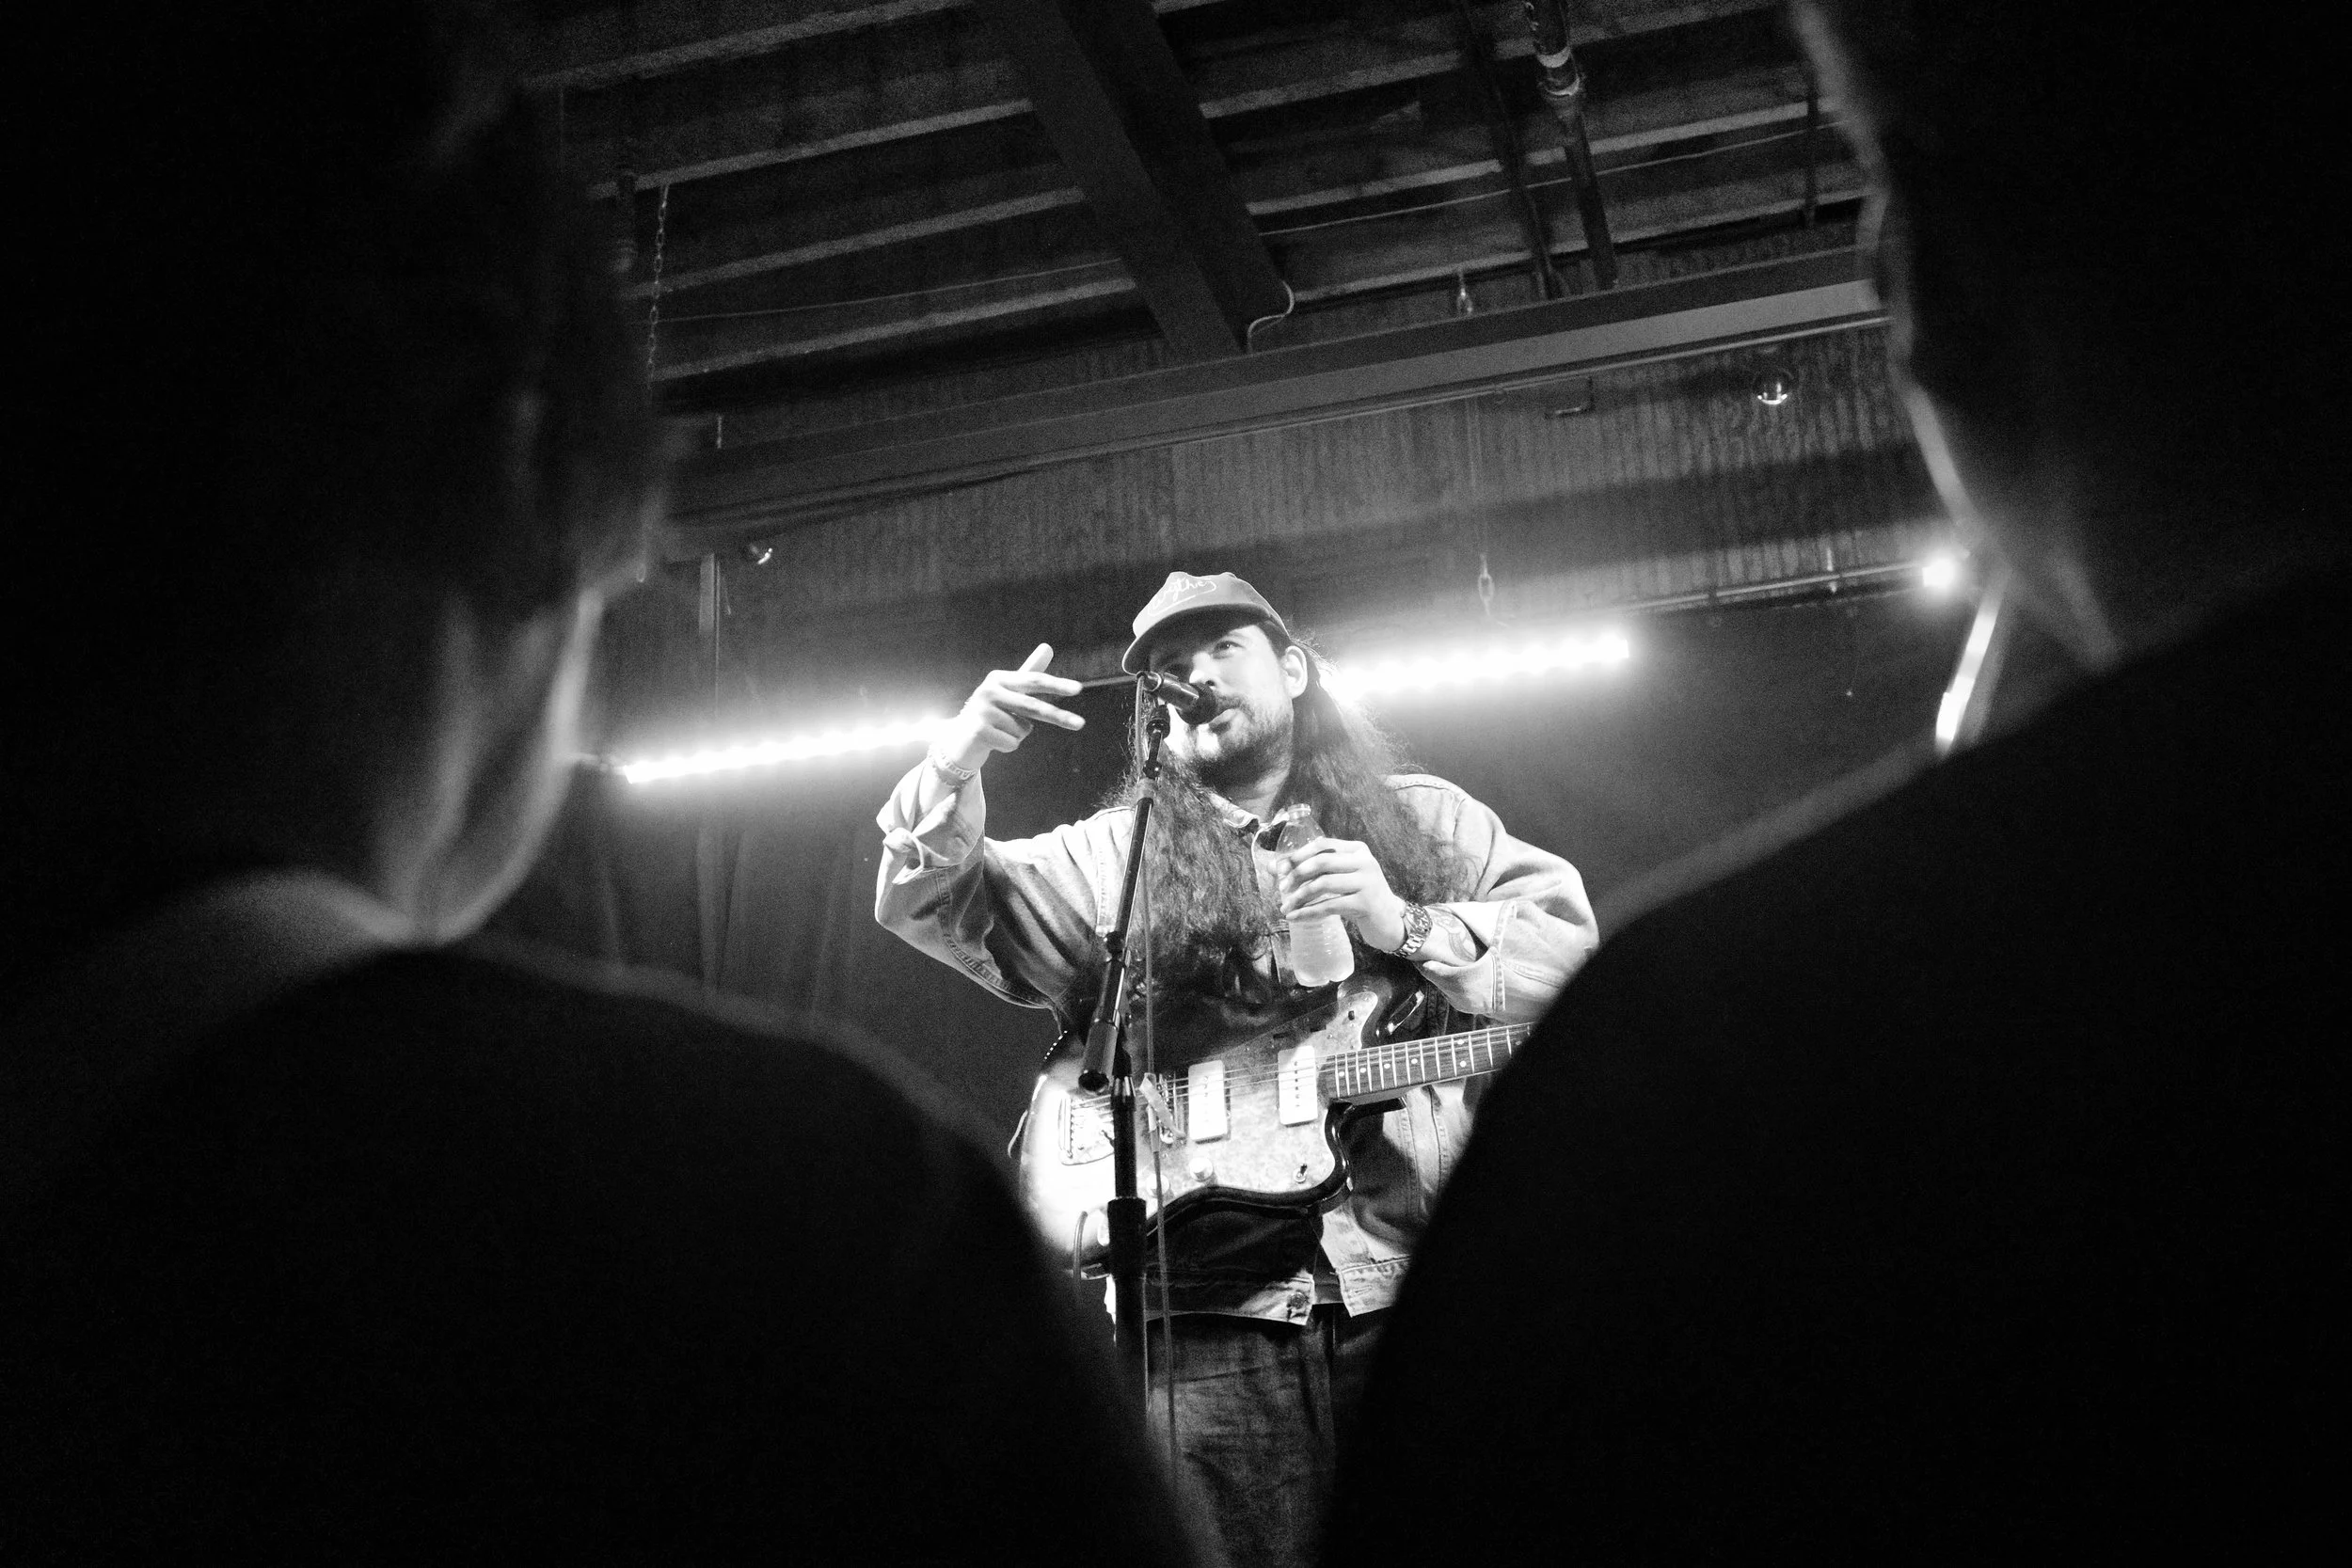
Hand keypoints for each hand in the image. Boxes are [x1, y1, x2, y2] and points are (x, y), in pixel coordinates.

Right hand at [935, 643, 1084, 770]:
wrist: (960, 738)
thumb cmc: (992, 711)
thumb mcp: (1010, 690)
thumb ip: (1029, 671)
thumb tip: (1048, 646)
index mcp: (998, 678)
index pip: (1033, 680)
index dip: (1057, 685)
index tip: (1078, 689)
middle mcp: (988, 691)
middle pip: (1032, 706)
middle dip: (1058, 717)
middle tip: (1081, 724)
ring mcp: (982, 711)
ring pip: (1023, 729)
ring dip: (1018, 735)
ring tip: (1000, 730)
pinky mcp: (979, 731)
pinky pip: (1012, 743)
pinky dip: (1008, 746)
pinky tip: (993, 740)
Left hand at [1276, 837, 1407, 952]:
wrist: (1388, 922)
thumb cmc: (1359, 898)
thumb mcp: (1339, 879)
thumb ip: (1312, 872)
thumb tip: (1273, 868)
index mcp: (1357, 850)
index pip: (1322, 845)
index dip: (1298, 855)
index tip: (1280, 870)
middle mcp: (1365, 861)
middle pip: (1322, 862)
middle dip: (1297, 875)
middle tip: (1282, 890)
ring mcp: (1367, 882)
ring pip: (1323, 884)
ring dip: (1300, 897)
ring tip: (1286, 907)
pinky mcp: (1366, 903)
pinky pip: (1329, 906)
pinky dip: (1308, 912)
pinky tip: (1295, 917)